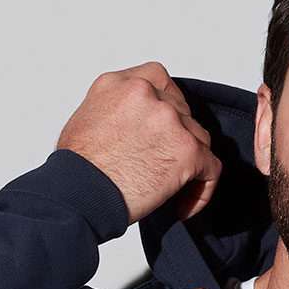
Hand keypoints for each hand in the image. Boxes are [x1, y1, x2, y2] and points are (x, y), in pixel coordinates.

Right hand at [56, 62, 222, 225]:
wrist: (79, 193)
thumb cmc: (76, 168)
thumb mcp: (87, 117)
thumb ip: (118, 110)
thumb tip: (133, 126)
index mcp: (121, 83)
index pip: (160, 82)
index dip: (167, 107)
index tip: (163, 130)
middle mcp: (147, 94)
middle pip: (182, 113)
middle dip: (177, 139)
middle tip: (163, 166)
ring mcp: (170, 120)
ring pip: (199, 138)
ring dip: (190, 164)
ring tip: (173, 189)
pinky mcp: (187, 151)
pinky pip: (211, 168)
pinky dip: (202, 190)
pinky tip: (184, 206)